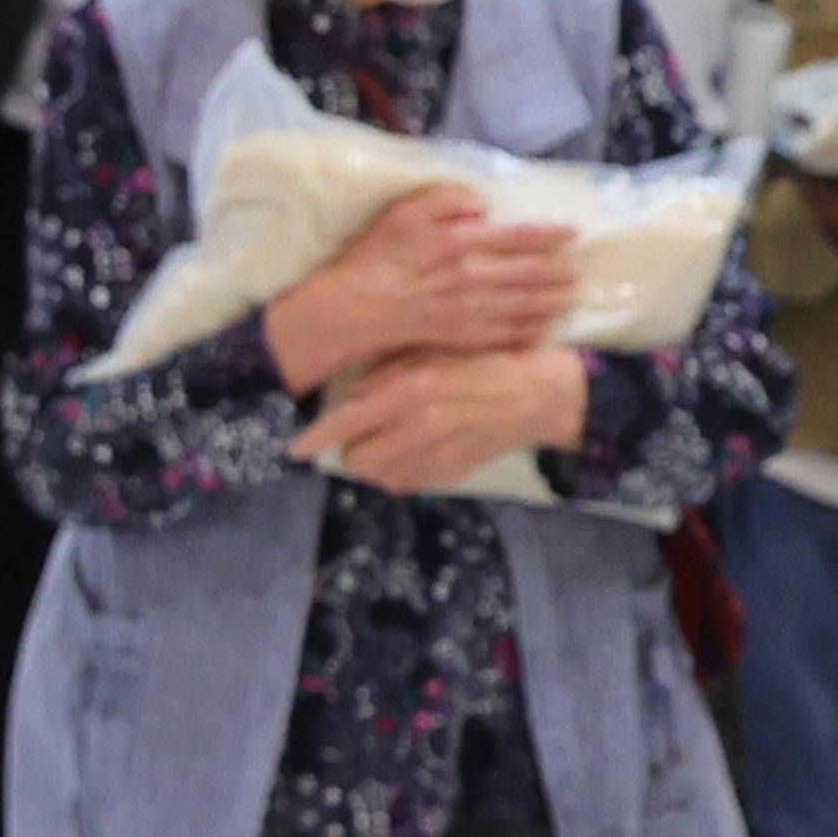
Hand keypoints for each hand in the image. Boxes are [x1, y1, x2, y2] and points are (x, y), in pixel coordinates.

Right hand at [261, 189, 578, 390]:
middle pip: (530, 273)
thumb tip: (485, 205)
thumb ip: (446, 200)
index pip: (518, 236)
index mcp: (459, 241)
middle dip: (560, 273)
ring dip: (553, 302)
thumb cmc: (372, 258)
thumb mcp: (402, 213)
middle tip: (579, 272)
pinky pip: (505, 336)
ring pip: (525, 305)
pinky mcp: (462, 338)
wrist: (347, 310)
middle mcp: (472, 275)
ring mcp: (470, 310)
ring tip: (570, 298)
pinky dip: (528, 333)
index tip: (572, 234)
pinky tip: (543, 331)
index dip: (550, 235)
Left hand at [290, 345, 589, 492]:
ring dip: (376, 464)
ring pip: (380, 477)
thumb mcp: (435, 352)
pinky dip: (402, 473)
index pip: (347, 421)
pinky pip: (409, 484)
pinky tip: (415, 453)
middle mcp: (422, 426)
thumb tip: (354, 395)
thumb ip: (389, 373)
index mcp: (413, 389)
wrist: (543, 394)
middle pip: (357, 459)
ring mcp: (440, 454)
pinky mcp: (456, 473)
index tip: (294, 450)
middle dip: (351, 450)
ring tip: (389, 443)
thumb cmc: (486, 362)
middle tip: (362, 434)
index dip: (315, 438)